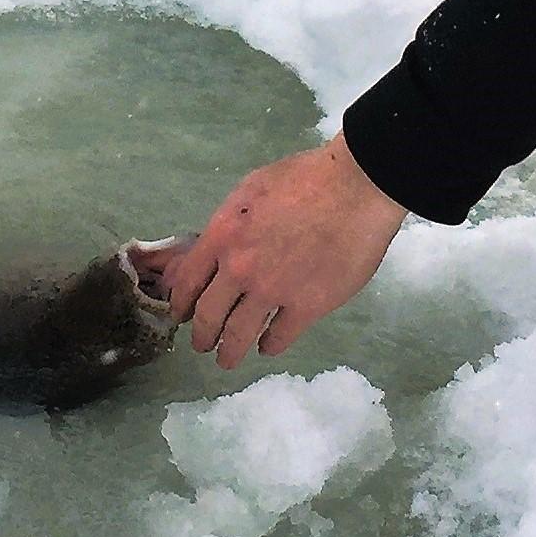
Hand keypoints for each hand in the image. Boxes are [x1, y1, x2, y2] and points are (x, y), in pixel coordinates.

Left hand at [139, 137, 406, 369]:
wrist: (354, 188)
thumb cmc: (304, 177)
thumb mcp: (251, 189)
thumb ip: (228, 223)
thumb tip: (211, 248)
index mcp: (223, 235)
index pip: (188, 281)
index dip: (180, 303)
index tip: (180, 314)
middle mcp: (240, 269)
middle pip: (208, 315)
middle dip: (201, 336)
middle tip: (202, 343)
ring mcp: (273, 291)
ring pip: (238, 335)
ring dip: (229, 352)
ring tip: (227, 359)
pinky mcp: (307, 307)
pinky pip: (278, 338)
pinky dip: (269, 346)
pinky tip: (267, 346)